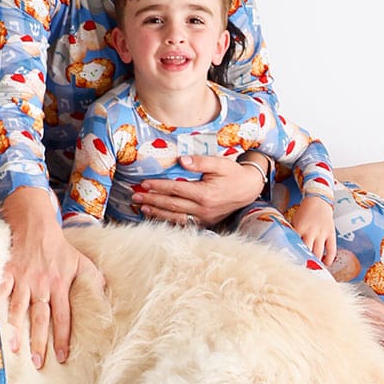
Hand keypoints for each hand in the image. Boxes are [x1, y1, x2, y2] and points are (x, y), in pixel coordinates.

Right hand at [0, 188, 104, 368]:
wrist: (35, 223)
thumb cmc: (58, 246)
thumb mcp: (80, 260)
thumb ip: (93, 279)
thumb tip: (105, 296)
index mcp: (59, 284)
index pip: (62, 316)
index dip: (62, 338)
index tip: (62, 357)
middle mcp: (41, 284)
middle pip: (40, 318)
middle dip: (39, 342)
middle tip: (38, 362)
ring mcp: (22, 279)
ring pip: (19, 309)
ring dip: (17, 330)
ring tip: (15, 350)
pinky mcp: (8, 272)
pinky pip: (0, 291)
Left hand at [132, 154, 264, 226]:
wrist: (248, 190)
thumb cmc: (233, 174)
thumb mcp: (220, 163)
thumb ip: (201, 162)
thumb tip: (181, 160)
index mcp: (204, 193)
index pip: (176, 189)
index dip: (158, 186)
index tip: (144, 183)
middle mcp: (202, 208)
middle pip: (171, 204)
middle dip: (152, 200)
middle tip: (135, 196)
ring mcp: (203, 217)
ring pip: (175, 216)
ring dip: (156, 212)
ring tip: (141, 207)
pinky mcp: (204, 222)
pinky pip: (182, 223)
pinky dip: (168, 220)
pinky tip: (156, 216)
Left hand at [290, 195, 336, 264]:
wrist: (318, 201)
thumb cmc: (303, 213)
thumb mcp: (294, 221)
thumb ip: (292, 234)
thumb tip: (287, 248)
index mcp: (299, 228)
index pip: (294, 245)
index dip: (292, 256)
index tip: (290, 265)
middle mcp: (311, 231)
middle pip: (307, 251)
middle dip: (304, 262)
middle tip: (301, 271)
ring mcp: (322, 233)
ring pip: (319, 252)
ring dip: (315, 262)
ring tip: (312, 270)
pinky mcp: (331, 233)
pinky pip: (332, 249)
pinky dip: (329, 258)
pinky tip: (326, 264)